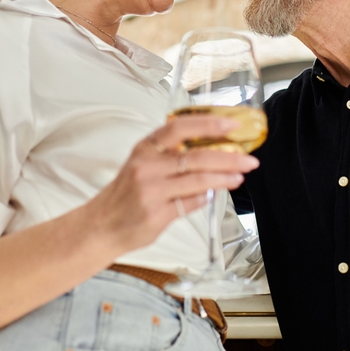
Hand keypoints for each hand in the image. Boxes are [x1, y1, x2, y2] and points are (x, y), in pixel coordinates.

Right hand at [84, 115, 258, 255]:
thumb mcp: (142, 165)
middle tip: (249, 159)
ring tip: (240, 176)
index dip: (208, 124)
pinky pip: (191, 203)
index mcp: (145, 148)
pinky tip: (215, 195)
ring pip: (198, 181)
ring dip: (224, 178)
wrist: (100, 226)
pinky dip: (206, 198)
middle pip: (196, 156)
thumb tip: (212, 152)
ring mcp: (151, 191)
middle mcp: (147, 166)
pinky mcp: (157, 215)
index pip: (180, 127)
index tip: (232, 124)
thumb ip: (171, 157)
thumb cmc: (125, 194)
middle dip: (229, 157)